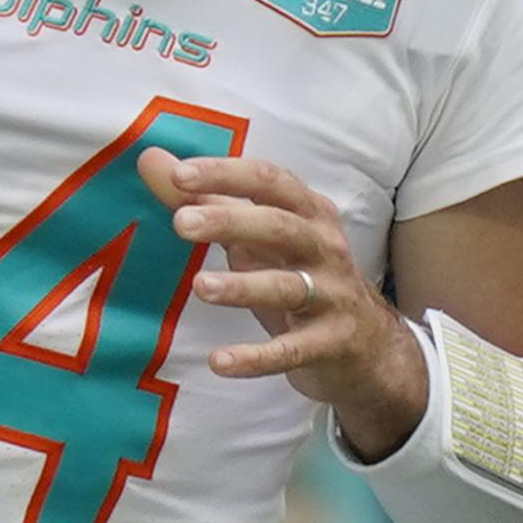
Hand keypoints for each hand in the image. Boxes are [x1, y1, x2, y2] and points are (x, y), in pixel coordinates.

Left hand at [139, 150, 426, 456]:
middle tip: (181, 223)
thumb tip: (151, 160)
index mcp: (309, 212)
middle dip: (231, 221)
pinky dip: (256, 358)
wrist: (370, 346)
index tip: (179, 174)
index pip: (269, 180)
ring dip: (243, 286)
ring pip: (288, 286)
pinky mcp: (332, 343)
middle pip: (280, 226)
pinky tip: (219, 362)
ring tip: (199, 286)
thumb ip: (207, 200)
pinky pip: (292, 350)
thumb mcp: (259, 239)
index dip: (226, 174)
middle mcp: (325, 247)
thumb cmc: (302, 277)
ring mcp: (333, 296)